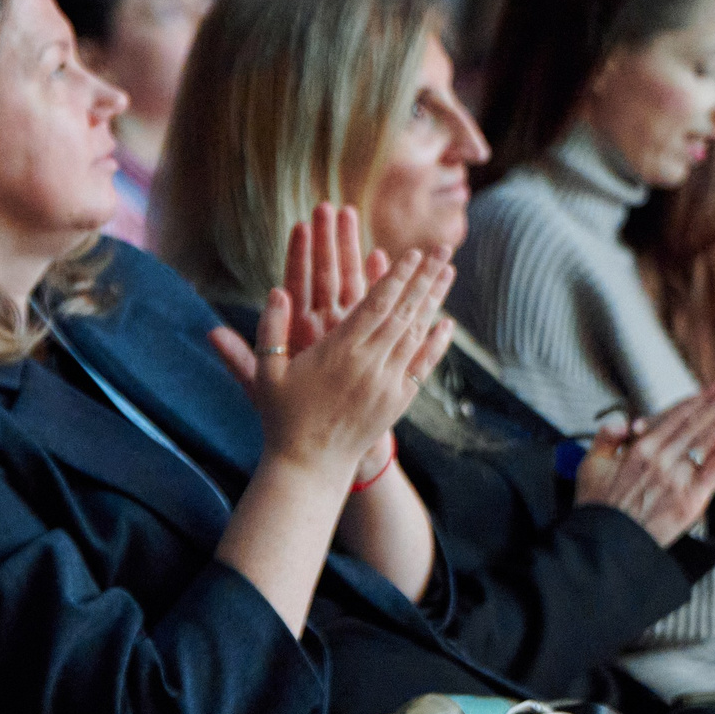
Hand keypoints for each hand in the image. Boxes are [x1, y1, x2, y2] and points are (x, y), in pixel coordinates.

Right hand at [214, 240, 453, 488]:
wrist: (309, 464)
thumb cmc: (281, 416)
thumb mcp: (267, 372)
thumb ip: (271, 330)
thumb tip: (278, 290)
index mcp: (338, 353)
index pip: (374, 305)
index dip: (394, 277)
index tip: (410, 253)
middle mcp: (370, 365)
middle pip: (404, 312)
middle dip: (424, 278)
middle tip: (441, 249)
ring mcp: (388, 383)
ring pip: (417, 333)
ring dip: (434, 300)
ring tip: (448, 272)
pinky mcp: (398, 401)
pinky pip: (423, 365)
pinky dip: (436, 342)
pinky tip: (445, 322)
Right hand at [577, 371, 714, 544]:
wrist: (607, 542)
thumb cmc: (599, 508)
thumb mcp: (589, 465)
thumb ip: (605, 438)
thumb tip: (622, 422)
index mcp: (638, 449)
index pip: (676, 417)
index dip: (699, 399)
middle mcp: (661, 459)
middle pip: (698, 422)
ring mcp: (678, 477)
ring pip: (710, 438)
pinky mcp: (692, 497)